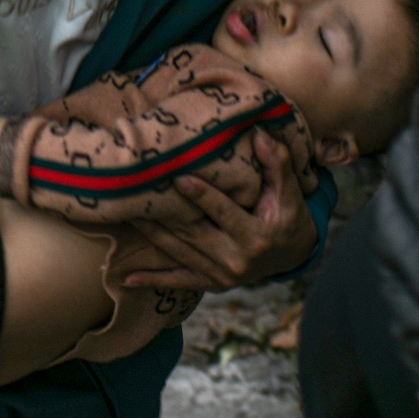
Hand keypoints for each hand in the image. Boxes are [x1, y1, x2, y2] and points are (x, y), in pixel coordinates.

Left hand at [122, 128, 318, 291]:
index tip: (179, 179)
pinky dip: (153, 280)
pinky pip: (179, 282)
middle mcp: (238, 261)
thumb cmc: (288, 215)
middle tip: (137, 194)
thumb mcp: (288, 192)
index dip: (203, 197)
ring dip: (151, 236)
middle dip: (166, 215)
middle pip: (194, 234)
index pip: (225, 213)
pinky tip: (128, 278)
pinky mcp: (211, 284)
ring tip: (126, 216)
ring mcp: (223, 276)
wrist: (293, 255)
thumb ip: (277, 163)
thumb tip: (260, 133)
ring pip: (180, 253)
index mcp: (256, 237)